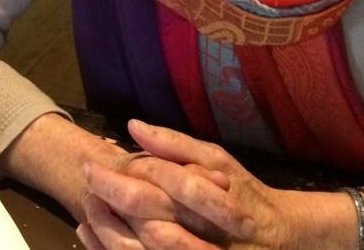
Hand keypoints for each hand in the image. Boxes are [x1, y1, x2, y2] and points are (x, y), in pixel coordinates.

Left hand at [78, 121, 355, 249]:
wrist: (278, 241)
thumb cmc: (242, 193)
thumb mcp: (216, 159)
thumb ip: (175, 143)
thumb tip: (133, 125)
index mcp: (207, 194)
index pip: (156, 179)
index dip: (119, 171)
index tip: (92, 162)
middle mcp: (201, 228)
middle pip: (145, 215)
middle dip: (108, 197)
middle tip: (85, 180)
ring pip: (140, 248)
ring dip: (106, 229)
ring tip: (85, 210)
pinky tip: (93, 237)